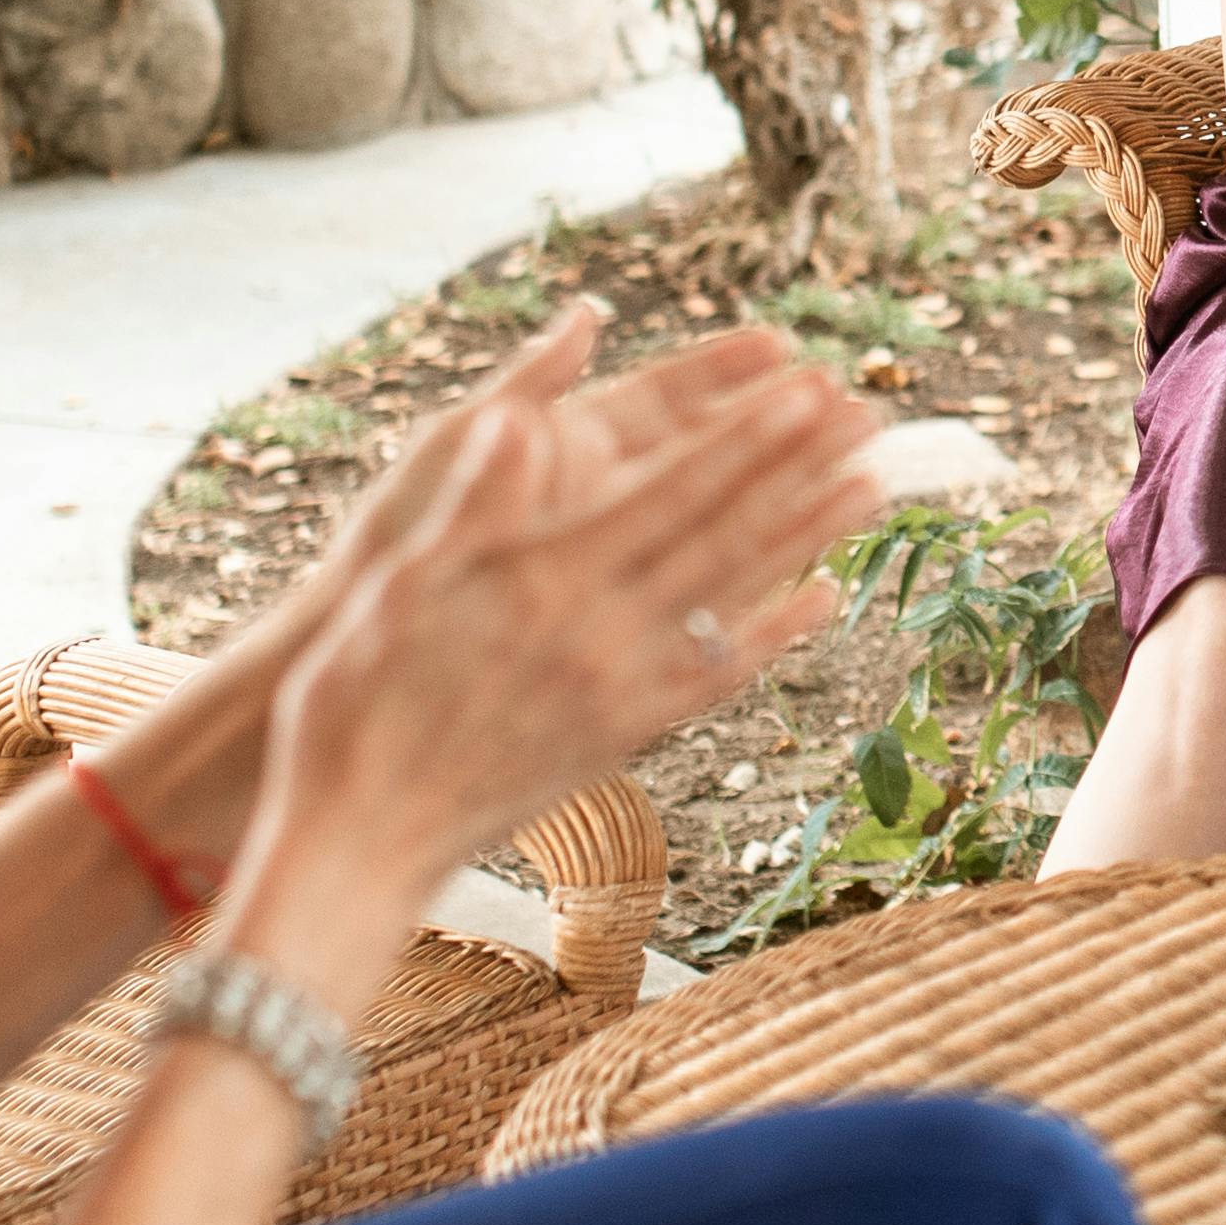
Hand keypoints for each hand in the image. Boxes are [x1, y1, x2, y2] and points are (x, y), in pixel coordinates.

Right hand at [249, 323, 892, 920]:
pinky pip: (719, 676)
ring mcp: (622, 692)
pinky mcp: (625, 737)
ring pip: (737, 599)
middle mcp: (601, 635)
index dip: (743, 440)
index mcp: (543, 582)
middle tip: (868, 416)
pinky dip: (776, 634)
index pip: (669, 494)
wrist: (360, 834)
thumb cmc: (354, 698)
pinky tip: (821, 598)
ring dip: (809, 537)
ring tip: (870, 484)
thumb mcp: (392, 585)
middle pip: (725, 536)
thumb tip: (511, 422)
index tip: (805, 390)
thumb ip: (467, 503)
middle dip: (799, 470)